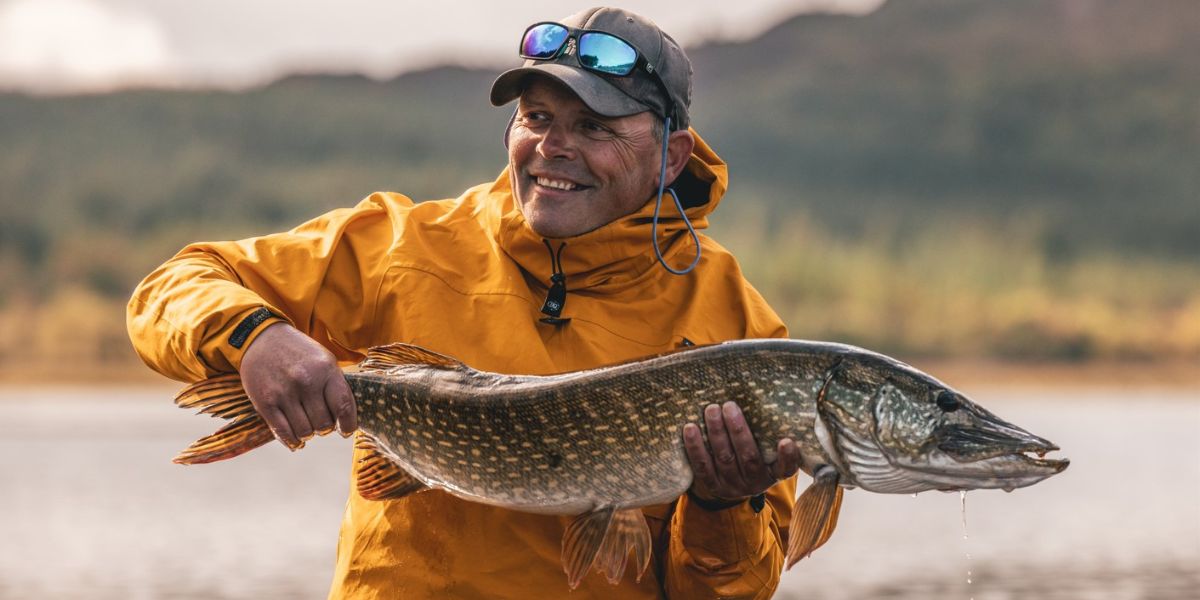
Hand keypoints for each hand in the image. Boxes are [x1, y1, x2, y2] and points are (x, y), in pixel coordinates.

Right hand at [239, 322, 356, 448]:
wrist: (261, 338)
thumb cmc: (299, 352)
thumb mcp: (323, 360)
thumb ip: (335, 385)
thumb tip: (347, 418)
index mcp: (326, 369)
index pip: (343, 407)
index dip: (348, 425)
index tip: (345, 431)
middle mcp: (306, 381)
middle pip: (324, 424)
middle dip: (325, 428)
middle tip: (321, 422)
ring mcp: (284, 393)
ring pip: (305, 432)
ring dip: (309, 433)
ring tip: (307, 425)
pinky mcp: (265, 402)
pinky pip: (283, 433)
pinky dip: (292, 442)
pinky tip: (296, 441)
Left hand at [683, 402, 801, 504]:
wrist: (734, 483)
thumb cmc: (755, 455)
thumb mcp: (768, 450)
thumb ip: (770, 432)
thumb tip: (767, 395)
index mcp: (774, 473)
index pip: (787, 468)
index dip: (788, 457)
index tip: (786, 441)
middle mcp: (755, 482)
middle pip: (748, 457)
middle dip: (738, 430)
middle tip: (729, 405)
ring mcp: (733, 486)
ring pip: (723, 459)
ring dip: (716, 433)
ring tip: (711, 409)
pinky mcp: (713, 486)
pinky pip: (702, 467)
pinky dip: (695, 447)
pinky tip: (690, 428)